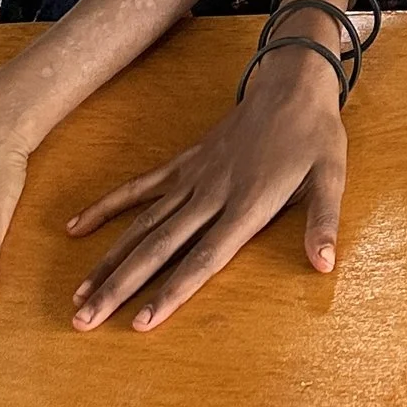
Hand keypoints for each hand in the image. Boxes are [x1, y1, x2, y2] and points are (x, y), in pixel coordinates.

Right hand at [68, 44, 347, 332]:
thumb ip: (323, 222)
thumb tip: (325, 265)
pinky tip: (76, 227)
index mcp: (247, 204)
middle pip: (159, 248)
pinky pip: (139, 186)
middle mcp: (212, 194)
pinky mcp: (184, 162)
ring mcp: (193, 177)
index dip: (172, 292)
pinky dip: (108, 205)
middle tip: (84, 322)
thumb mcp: (331, 177)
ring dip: (108, 260)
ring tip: (78, 295)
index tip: (141, 324)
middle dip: (120, 287)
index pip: (203, 259)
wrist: (292, 83)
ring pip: (142, 224)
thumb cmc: (314, 135)